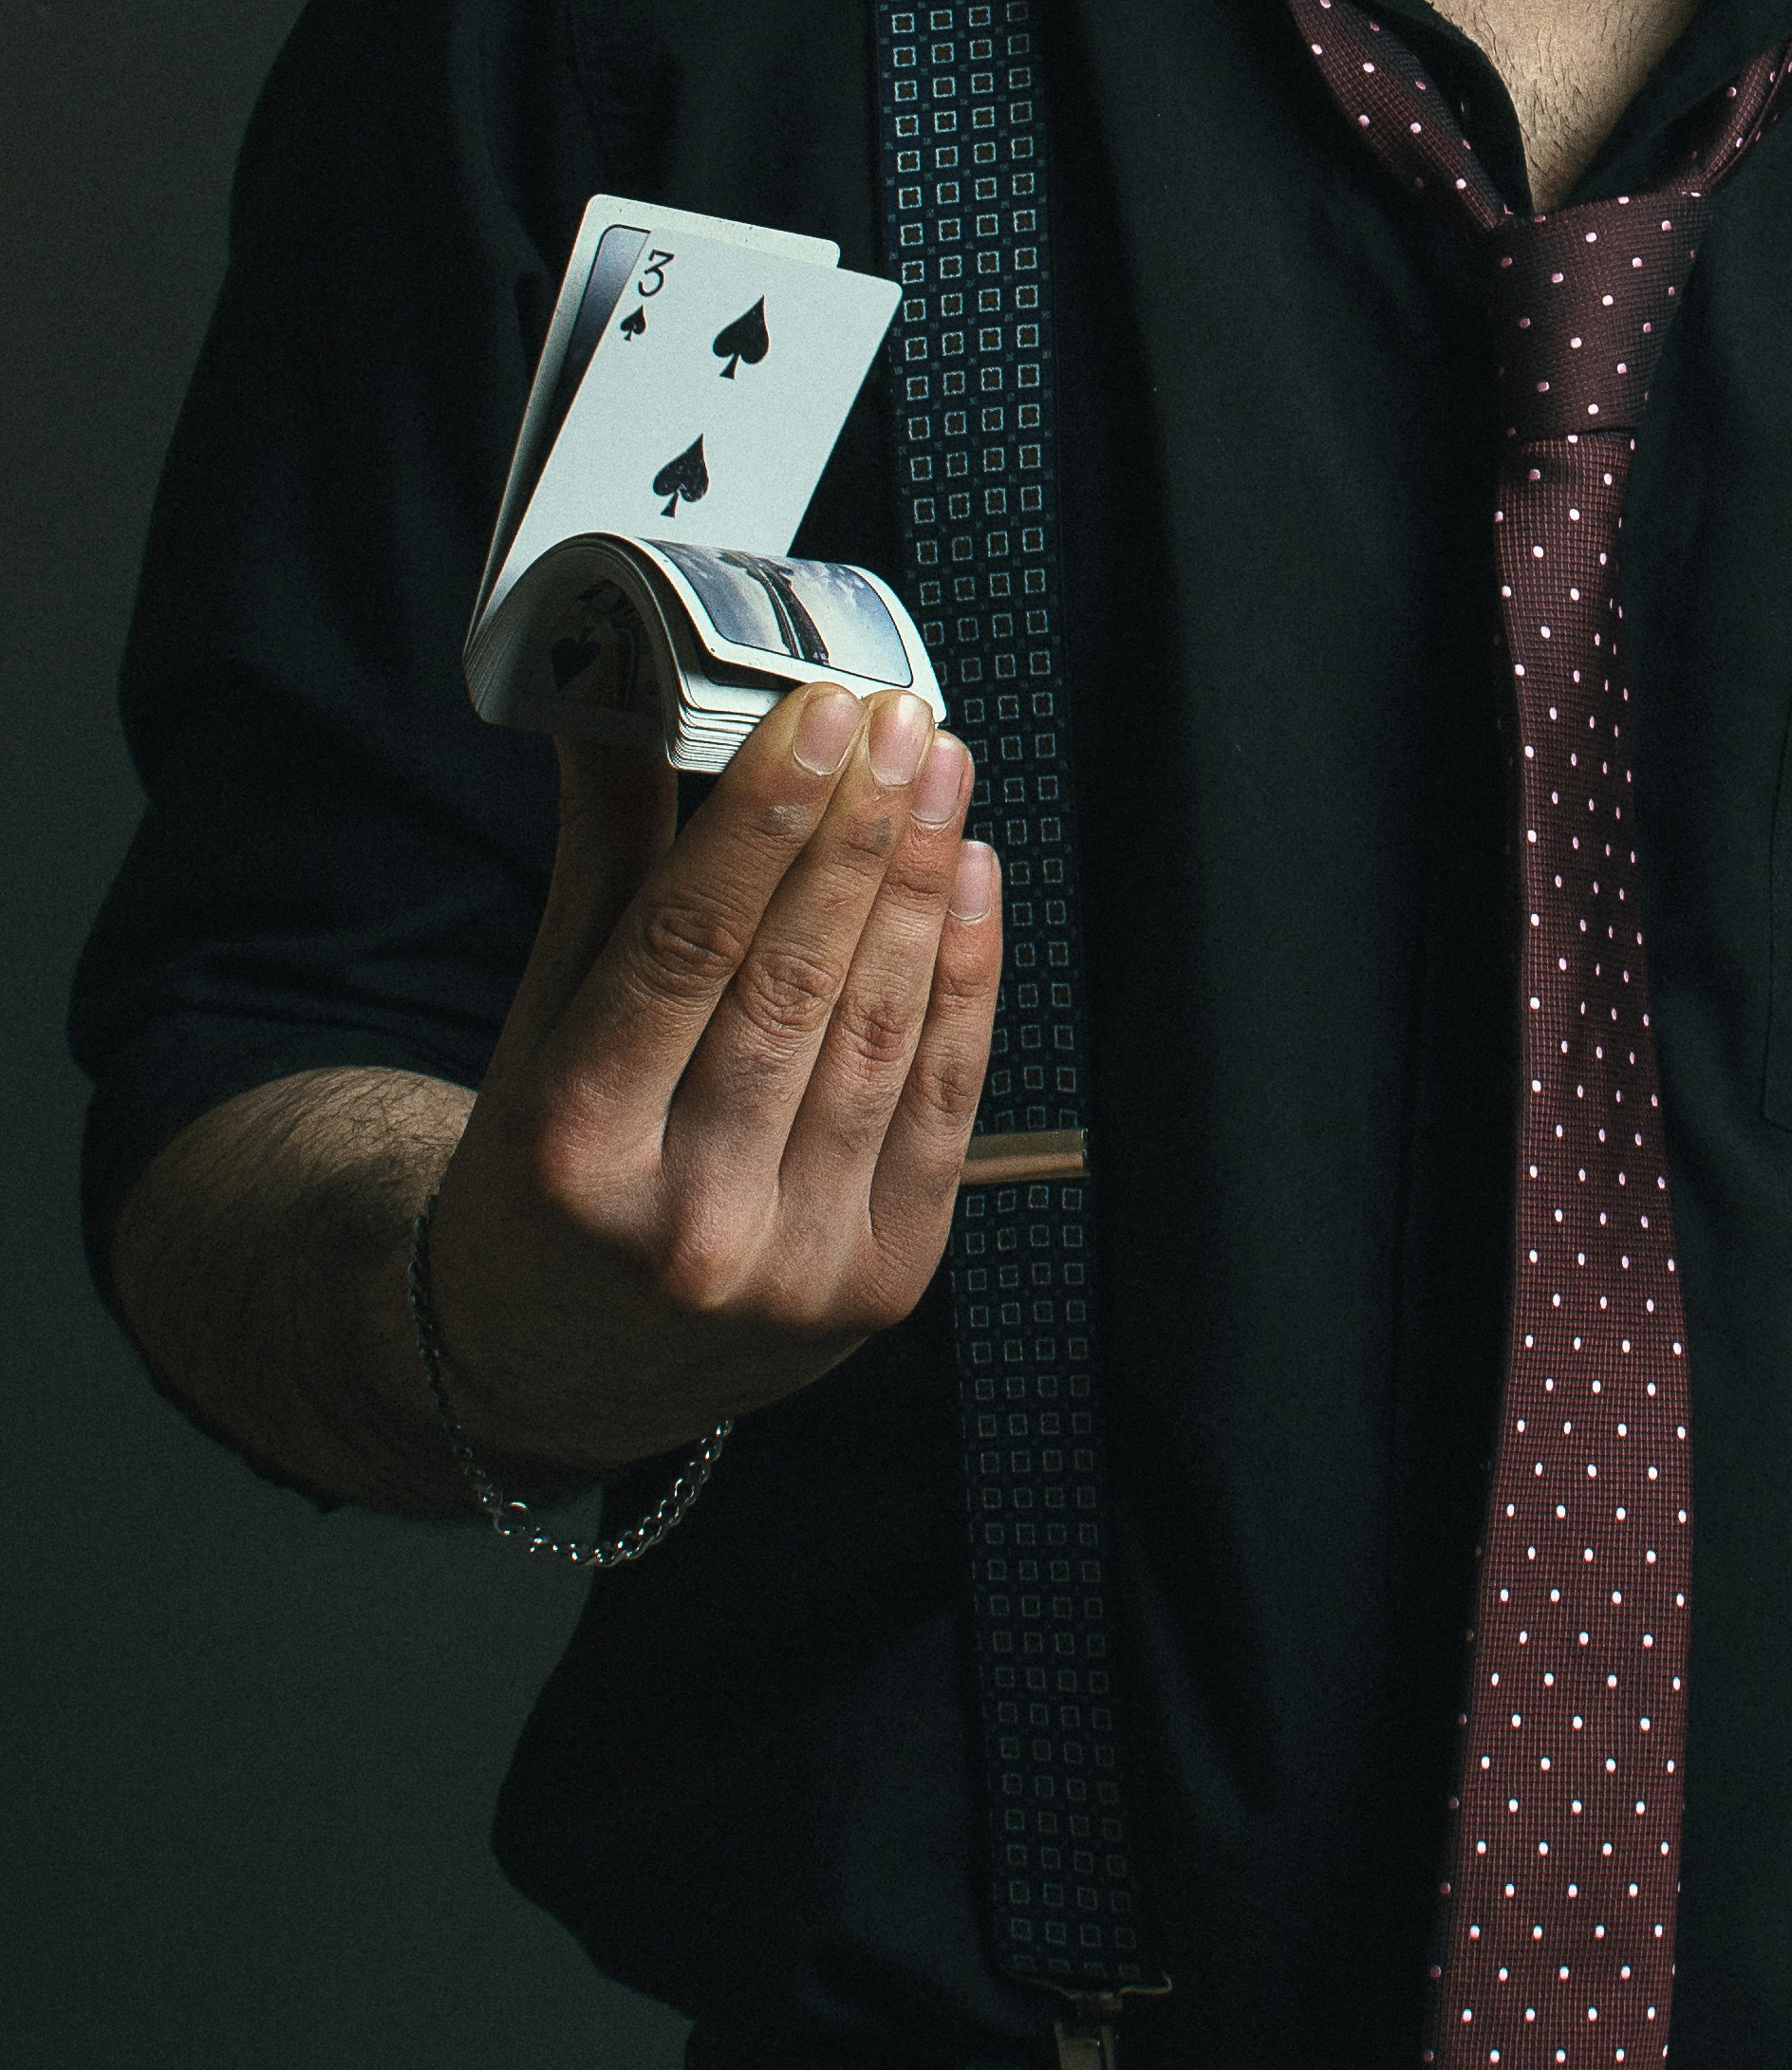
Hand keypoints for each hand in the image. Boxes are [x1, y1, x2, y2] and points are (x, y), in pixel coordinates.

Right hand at [417, 680, 999, 1478]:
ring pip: (878, 1037)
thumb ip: (602, 865)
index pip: (682, 952)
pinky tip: (970, 879)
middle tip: (903, 717)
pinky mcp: (881, 1287)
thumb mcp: (542, 1026)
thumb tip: (621, 695)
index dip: (761, 823)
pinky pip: (944, 1107)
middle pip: (792, 987)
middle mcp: (683, 1223)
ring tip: (944, 772)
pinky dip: (967, 983)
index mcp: (572, 1151)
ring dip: (923, 888)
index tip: (818, 713)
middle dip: (862, 836)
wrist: (558, 1374)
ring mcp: (793, 1267)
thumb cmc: (548, 1172)